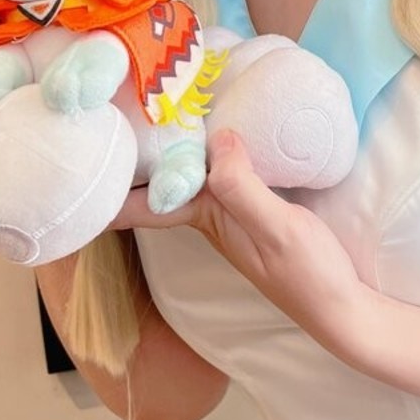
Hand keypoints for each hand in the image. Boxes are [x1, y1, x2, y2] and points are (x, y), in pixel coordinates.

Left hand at [112, 129, 372, 360]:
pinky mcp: (254, 204)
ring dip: (162, 151)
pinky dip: (204, 151)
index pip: (140, 206)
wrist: (343, 308)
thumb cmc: (309, 275)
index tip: (76, 161)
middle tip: (106, 111)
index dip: (105, 189)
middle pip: (155, 185)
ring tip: (144, 112)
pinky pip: (216, 172)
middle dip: (129, 157)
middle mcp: (210, 214)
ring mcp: (231, 211)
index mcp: (206, 218)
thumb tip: (217, 140)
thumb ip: (245, 189)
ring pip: (184, 176)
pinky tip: (212, 128)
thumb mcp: (278, 229)